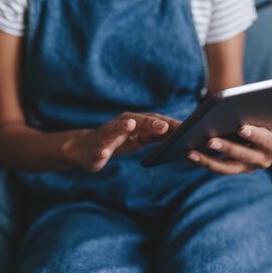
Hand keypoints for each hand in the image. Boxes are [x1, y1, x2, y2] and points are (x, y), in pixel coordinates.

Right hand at [63, 112, 180, 171]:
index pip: (154, 120)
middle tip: (164, 127)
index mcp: (133, 123)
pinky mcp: (94, 148)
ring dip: (121, 126)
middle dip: (150, 123)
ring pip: (113, 128)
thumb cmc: (115, 143)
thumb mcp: (137, 139)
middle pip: (136, 120)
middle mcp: (119, 125)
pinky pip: (97, 149)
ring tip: (129, 125)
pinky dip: (101, 150)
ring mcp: (105, 136)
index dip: (169, 123)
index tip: (186, 127)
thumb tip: (179, 135)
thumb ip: (155, 136)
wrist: (85, 149)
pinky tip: (104, 152)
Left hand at [187, 112, 271, 174]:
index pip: (266, 141)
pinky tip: (188, 154)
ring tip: (190, 152)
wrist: (263, 127)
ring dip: (208, 160)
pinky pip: (217, 167)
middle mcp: (264, 159)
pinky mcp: (233, 168)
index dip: (255, 135)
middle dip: (226, 147)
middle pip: (244, 155)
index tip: (241, 129)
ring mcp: (248, 167)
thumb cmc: (267, 114)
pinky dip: (202, 161)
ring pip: (227, 167)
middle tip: (209, 140)